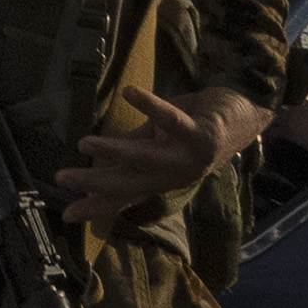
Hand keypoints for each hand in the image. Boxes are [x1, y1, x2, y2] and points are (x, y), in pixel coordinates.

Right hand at [55, 84, 259, 227]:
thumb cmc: (198, 124)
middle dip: (95, 183)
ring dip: (115, 152)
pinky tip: (130, 93)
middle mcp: (174, 174)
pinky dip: (151, 107)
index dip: (96, 206)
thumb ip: (134, 147)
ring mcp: (189, 158)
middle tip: (62, 178)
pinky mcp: (201, 135)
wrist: (244, 112)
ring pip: (146, 159)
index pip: (123, 195)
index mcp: (161, 176)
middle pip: (129, 183)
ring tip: (84, 143)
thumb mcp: (159, 138)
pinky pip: (173, 122)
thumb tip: (101, 156)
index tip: (67, 214)